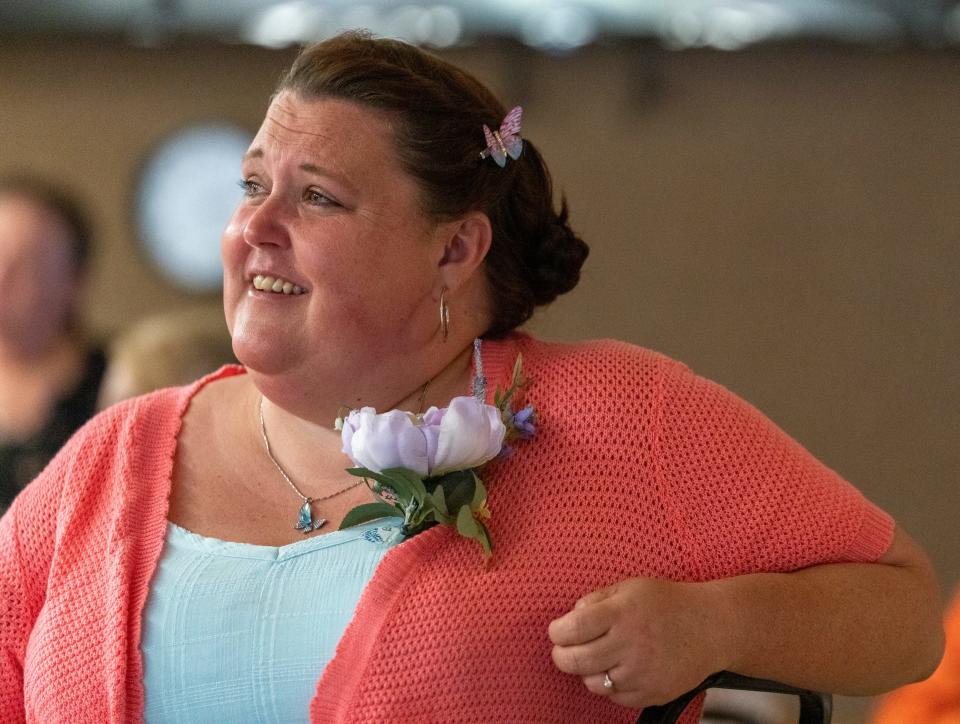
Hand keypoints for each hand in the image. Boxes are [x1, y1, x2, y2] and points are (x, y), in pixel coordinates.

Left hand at [548, 577, 730, 708]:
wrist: (712, 628)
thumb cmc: (668, 603)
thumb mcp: (630, 587)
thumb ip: (596, 599)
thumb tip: (569, 617)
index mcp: (622, 613)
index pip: (573, 628)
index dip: (557, 632)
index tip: (557, 630)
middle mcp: (631, 644)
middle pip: (576, 661)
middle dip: (561, 655)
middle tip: (564, 648)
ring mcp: (642, 672)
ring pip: (592, 683)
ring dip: (587, 671)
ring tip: (597, 656)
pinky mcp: (652, 693)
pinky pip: (615, 697)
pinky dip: (610, 685)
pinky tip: (619, 667)